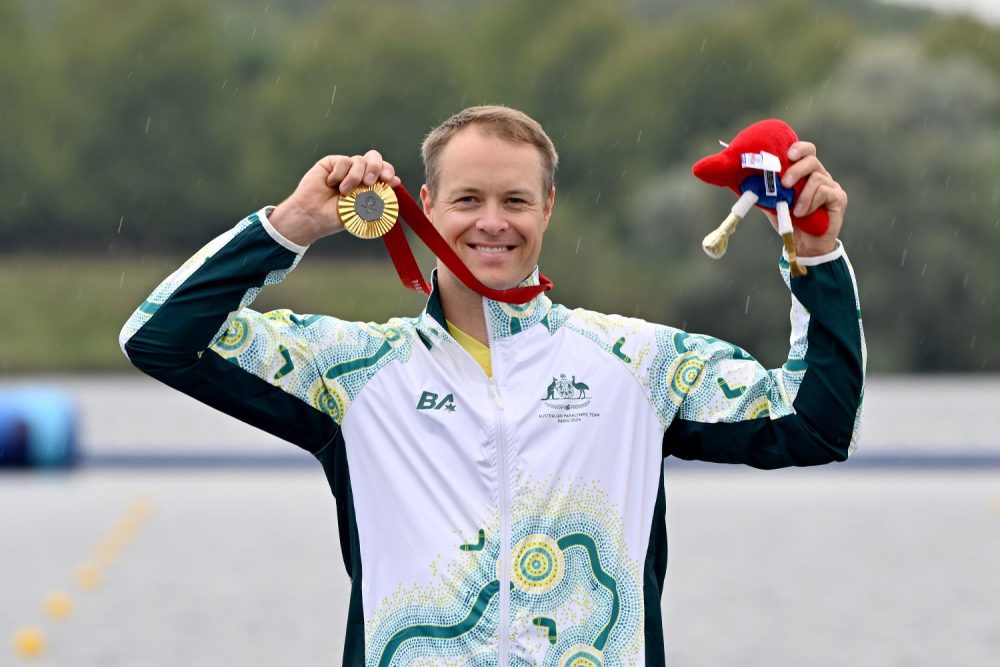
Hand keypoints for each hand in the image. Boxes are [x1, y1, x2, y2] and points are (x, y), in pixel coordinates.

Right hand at [269, 150, 401, 245]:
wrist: (313, 216)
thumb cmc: (337, 216)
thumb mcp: (361, 208)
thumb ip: (377, 194)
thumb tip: (397, 180)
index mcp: (370, 184)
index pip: (384, 171)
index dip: (388, 171)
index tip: (389, 180)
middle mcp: (359, 174)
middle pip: (375, 158)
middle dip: (375, 167)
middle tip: (369, 181)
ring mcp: (346, 168)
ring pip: (359, 160)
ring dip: (354, 177)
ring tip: (343, 191)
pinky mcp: (332, 163)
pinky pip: (343, 161)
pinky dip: (339, 174)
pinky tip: (330, 184)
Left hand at [762, 141, 846, 256]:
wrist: (804, 245)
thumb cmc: (791, 222)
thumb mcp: (774, 205)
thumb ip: (766, 193)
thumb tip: (745, 183)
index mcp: (804, 174)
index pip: (806, 152)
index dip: (799, 148)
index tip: (787, 155)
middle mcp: (819, 176)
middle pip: (811, 160)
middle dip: (796, 170)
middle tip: (784, 183)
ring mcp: (831, 186)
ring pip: (817, 178)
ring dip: (802, 195)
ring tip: (795, 211)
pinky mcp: (838, 198)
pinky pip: (825, 192)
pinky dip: (811, 202)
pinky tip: (804, 213)